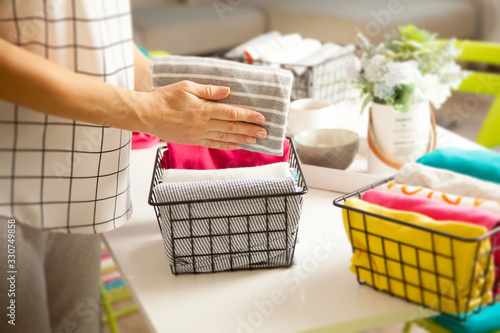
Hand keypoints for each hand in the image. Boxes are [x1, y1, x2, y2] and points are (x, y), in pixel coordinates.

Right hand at [139, 80, 266, 148]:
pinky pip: (213, 144)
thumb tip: (228, 91)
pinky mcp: (193, 140)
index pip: (232, 113)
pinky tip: (236, 145)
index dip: (248, 116)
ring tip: (255, 140)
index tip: (261, 118)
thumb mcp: (187, 87)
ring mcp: (198, 134)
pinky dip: (226, 145)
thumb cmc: (165, 98)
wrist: (147, 115)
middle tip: (264, 132)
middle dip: (250, 130)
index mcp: (204, 109)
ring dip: (241, 139)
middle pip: (232, 127)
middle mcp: (203, 124)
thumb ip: (209, 90)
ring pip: (225, 137)